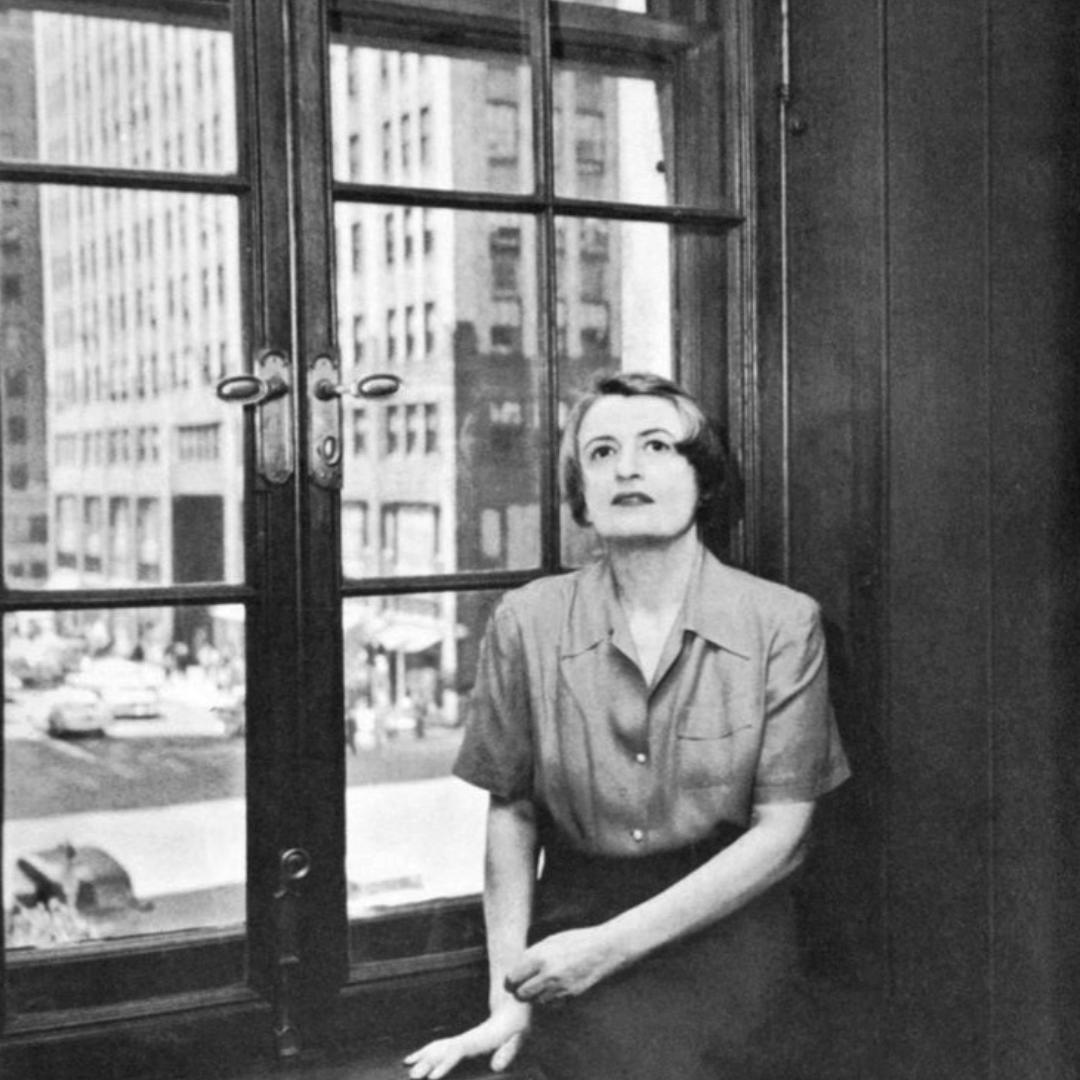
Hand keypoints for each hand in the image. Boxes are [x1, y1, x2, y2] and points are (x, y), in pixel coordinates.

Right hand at [402, 1000, 530, 1078]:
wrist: (515, 1009)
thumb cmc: (517, 1027)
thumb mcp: (518, 1038)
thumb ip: (508, 1052)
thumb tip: (496, 1068)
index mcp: (478, 1040)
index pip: (457, 1052)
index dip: (444, 1065)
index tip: (432, 1078)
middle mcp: (466, 1039)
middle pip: (442, 1050)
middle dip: (426, 1063)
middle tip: (412, 1077)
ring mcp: (463, 1039)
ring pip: (437, 1047)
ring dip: (422, 1057)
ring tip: (407, 1067)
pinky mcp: (463, 1042)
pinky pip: (440, 1047)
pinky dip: (425, 1052)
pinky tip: (414, 1058)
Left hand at [505, 925, 624, 1005]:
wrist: (603, 949)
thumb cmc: (576, 941)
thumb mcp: (550, 941)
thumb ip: (532, 955)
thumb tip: (517, 969)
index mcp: (540, 956)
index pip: (513, 977)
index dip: (510, 981)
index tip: (511, 981)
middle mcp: (547, 973)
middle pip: (521, 994)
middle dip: (519, 991)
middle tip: (522, 986)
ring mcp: (560, 987)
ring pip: (536, 1001)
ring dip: (535, 995)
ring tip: (541, 984)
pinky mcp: (570, 996)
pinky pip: (551, 1004)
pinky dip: (549, 999)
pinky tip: (554, 988)